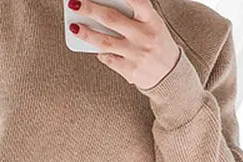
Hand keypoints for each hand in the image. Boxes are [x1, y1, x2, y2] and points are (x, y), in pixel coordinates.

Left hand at [67, 0, 181, 90]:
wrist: (169, 74)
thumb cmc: (156, 45)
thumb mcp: (153, 26)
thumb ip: (133, 18)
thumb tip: (102, 13)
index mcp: (152, 20)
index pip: (137, 1)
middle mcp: (145, 35)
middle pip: (112, 19)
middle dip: (91, 10)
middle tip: (75, 4)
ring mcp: (136, 54)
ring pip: (105, 42)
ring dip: (86, 34)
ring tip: (73, 27)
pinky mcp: (130, 70)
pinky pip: (108, 59)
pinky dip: (101, 53)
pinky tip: (96, 49)